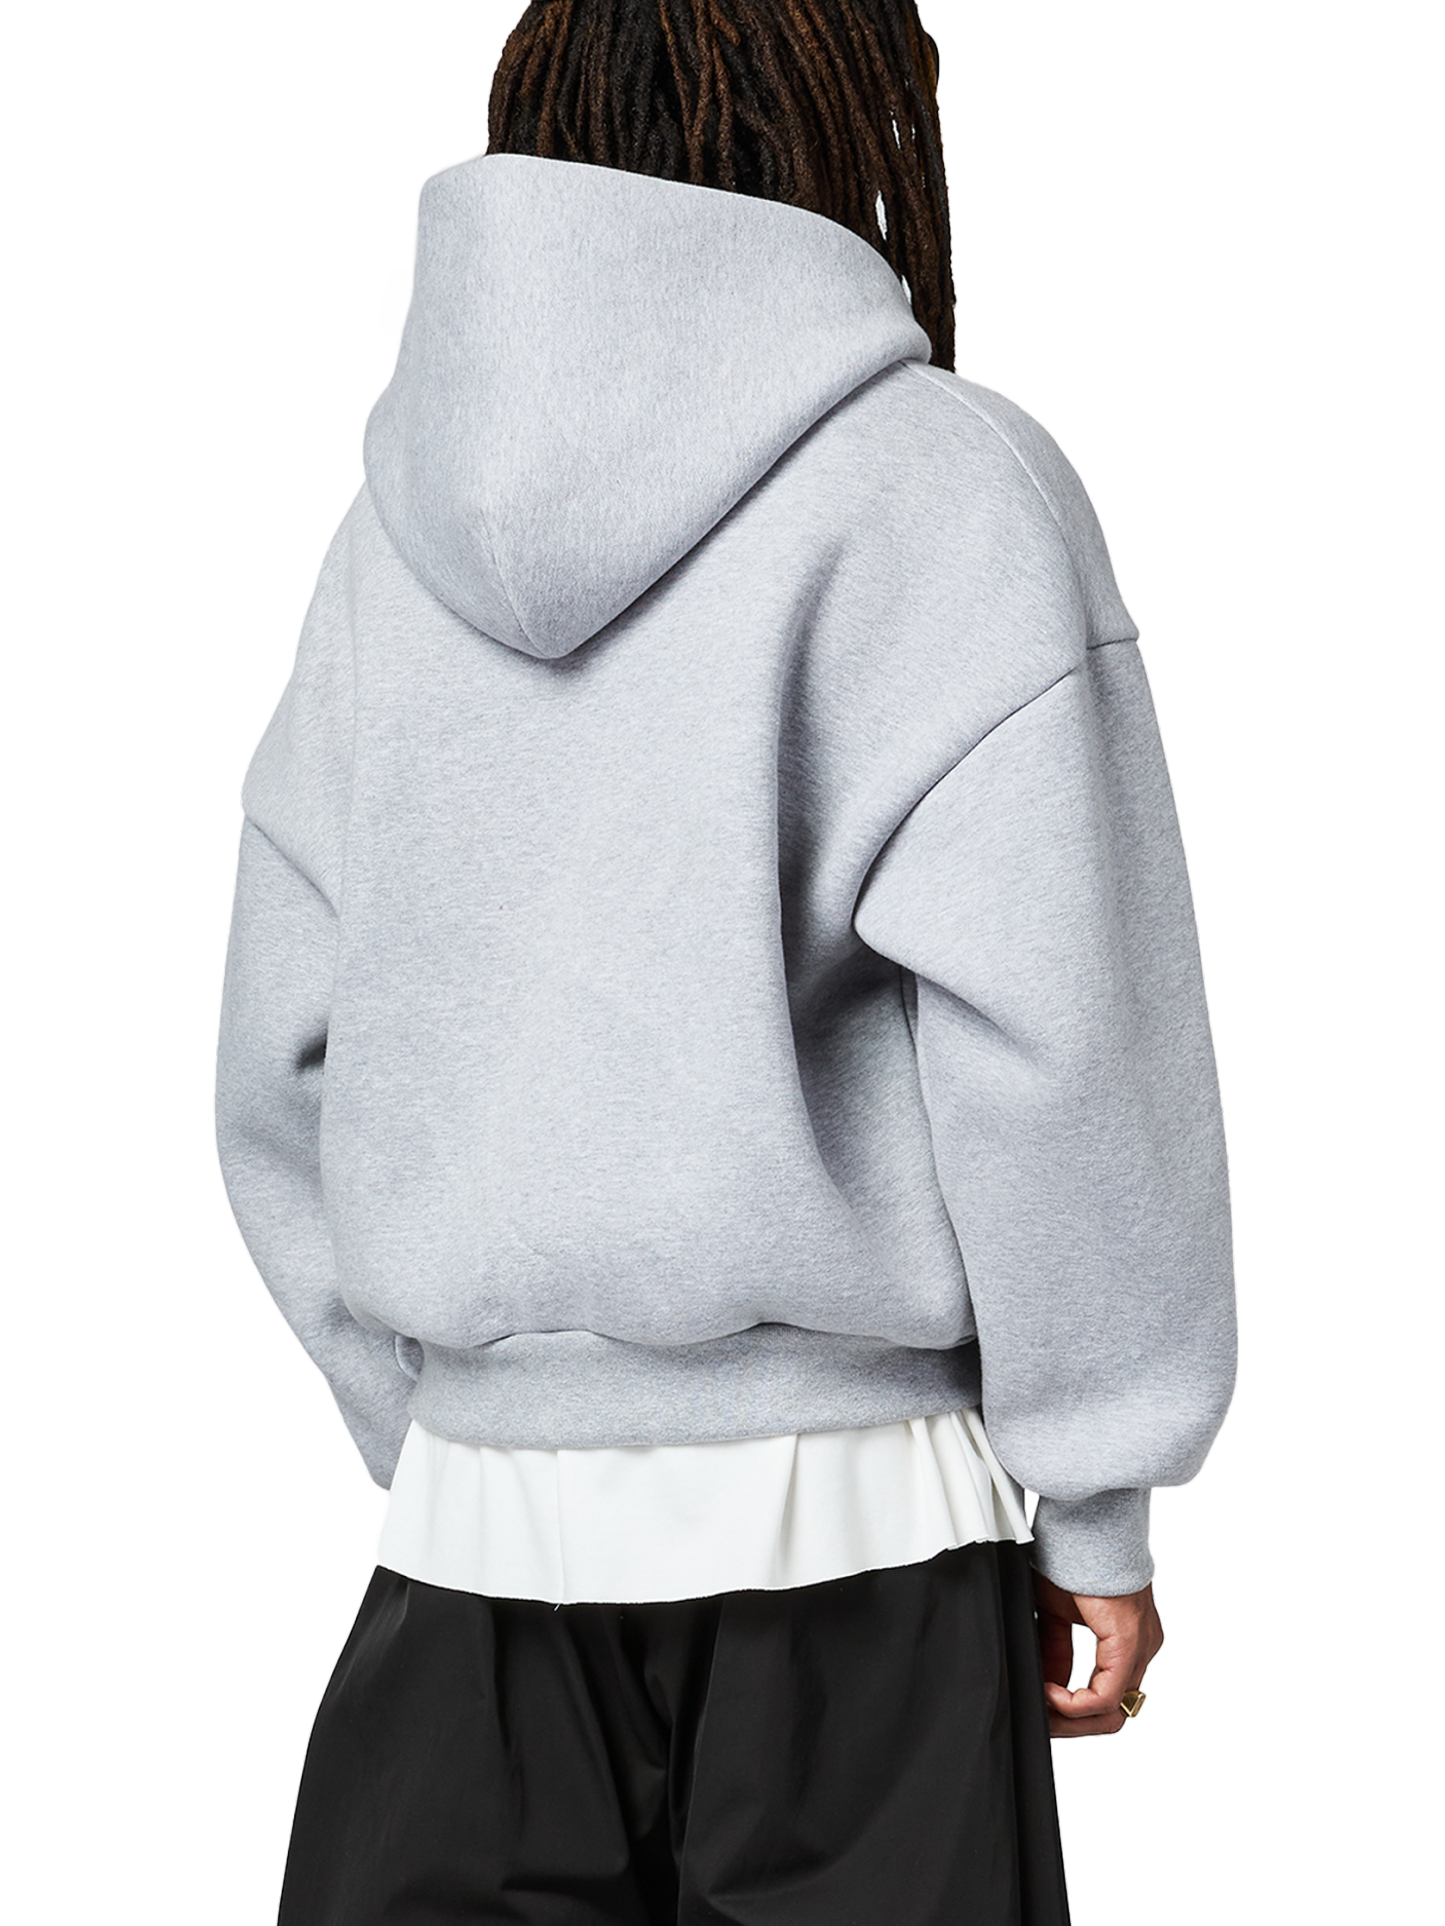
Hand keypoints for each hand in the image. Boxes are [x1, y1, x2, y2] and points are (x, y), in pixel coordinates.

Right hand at [1031, 1566, 1164, 1738]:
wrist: (1081, 1525)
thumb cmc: (1070, 1558)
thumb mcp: (1056, 1615)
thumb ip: (1055, 1651)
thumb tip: (1046, 1684)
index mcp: (1126, 1641)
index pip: (1105, 1697)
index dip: (1069, 1711)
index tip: (1040, 1706)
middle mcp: (1140, 1649)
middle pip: (1111, 1714)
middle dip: (1070, 1724)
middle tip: (1040, 1718)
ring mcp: (1139, 1648)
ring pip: (1111, 1712)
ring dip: (1071, 1719)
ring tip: (1042, 1707)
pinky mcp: (1129, 1643)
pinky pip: (1105, 1695)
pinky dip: (1074, 1702)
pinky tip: (1050, 1691)